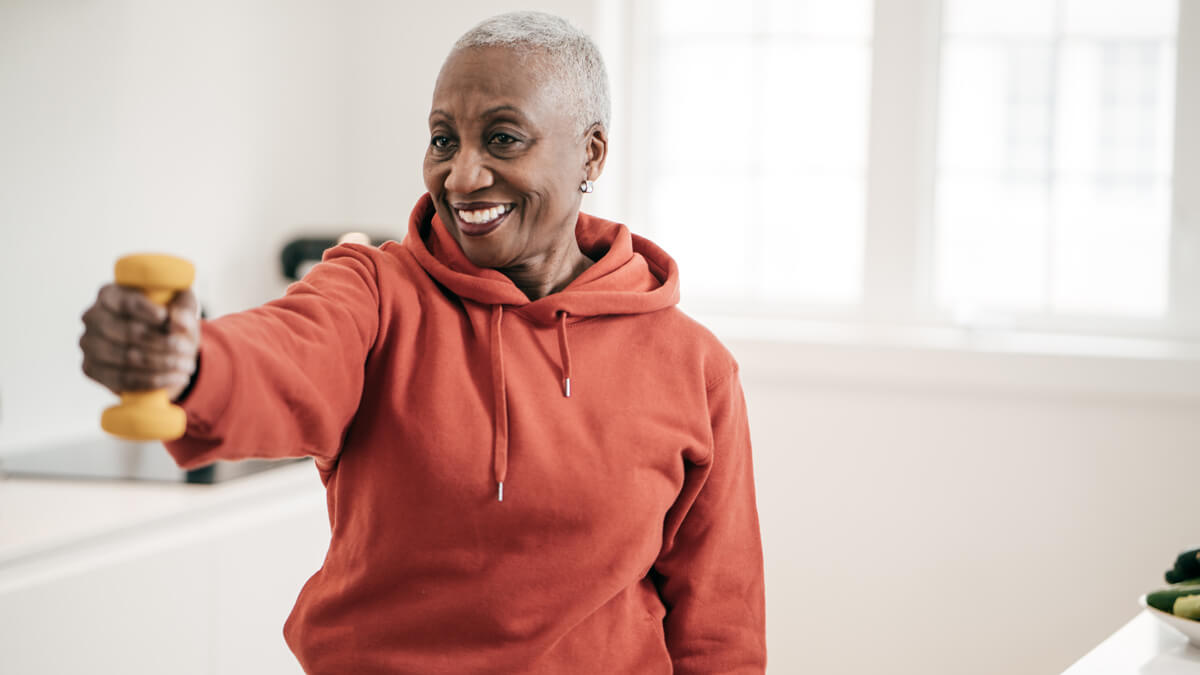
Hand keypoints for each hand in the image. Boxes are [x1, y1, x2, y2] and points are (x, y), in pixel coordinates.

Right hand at [80, 285, 201, 401]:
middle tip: (186, 349)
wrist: (159, 348)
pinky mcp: (91, 369)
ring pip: (128, 358)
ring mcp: (89, 344)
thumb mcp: (182, 307)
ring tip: (186, 365)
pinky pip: (123, 379)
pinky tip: (175, 378)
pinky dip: (153, 380)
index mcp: (110, 294)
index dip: (145, 311)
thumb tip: (178, 320)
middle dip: (162, 342)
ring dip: (162, 363)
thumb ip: (183, 308)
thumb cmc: (169, 320)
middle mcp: (92, 317)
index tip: (165, 318)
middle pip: (128, 332)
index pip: (125, 302)